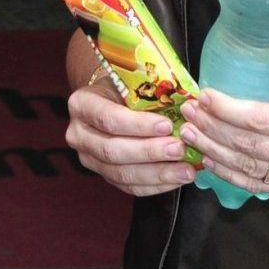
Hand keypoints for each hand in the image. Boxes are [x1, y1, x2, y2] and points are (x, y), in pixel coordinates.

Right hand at [66, 79, 196, 196]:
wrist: (109, 100)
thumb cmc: (123, 87)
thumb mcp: (129, 81)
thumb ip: (150, 94)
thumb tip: (190, 105)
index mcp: (82, 104)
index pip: (108, 118)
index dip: (138, 125)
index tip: (167, 125)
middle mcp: (79, 134)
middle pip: (113, 150)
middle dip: (150, 152)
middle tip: (179, 149)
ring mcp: (89, 158)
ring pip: (121, 173)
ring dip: (157, 173)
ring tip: (185, 170)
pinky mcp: (104, 175)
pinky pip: (129, 187)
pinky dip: (156, 185)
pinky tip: (177, 178)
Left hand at [178, 55, 268, 194]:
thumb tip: (241, 45)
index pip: (259, 119)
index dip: (225, 109)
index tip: (201, 94)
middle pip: (248, 145)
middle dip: (211, 128)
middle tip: (186, 111)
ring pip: (248, 168)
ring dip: (213, 151)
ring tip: (188, 133)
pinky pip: (258, 184)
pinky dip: (229, 174)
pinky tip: (209, 159)